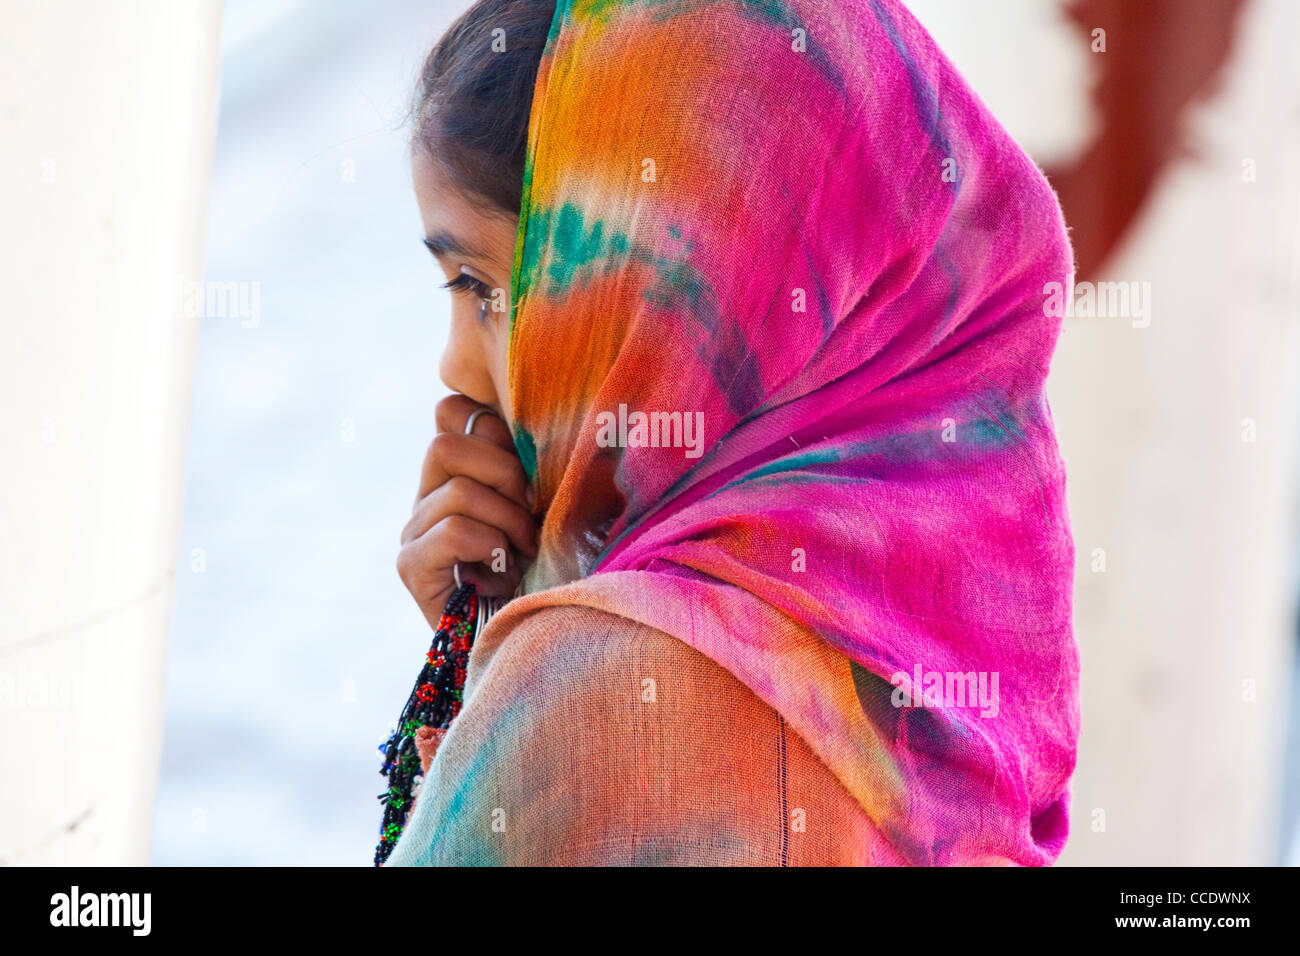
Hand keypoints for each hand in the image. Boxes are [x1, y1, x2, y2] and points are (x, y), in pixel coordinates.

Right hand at [396, 394, 537, 630]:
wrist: (534, 636)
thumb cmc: (549, 564)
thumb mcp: (546, 499)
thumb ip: (529, 459)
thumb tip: (534, 414)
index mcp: (457, 470)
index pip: (451, 410)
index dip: (491, 426)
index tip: (526, 466)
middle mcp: (427, 495)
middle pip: (447, 443)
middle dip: (504, 474)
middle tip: (530, 512)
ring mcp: (414, 530)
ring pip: (458, 491)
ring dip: (507, 520)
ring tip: (523, 549)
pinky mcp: (411, 565)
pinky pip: (454, 530)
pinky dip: (490, 545)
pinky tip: (503, 568)